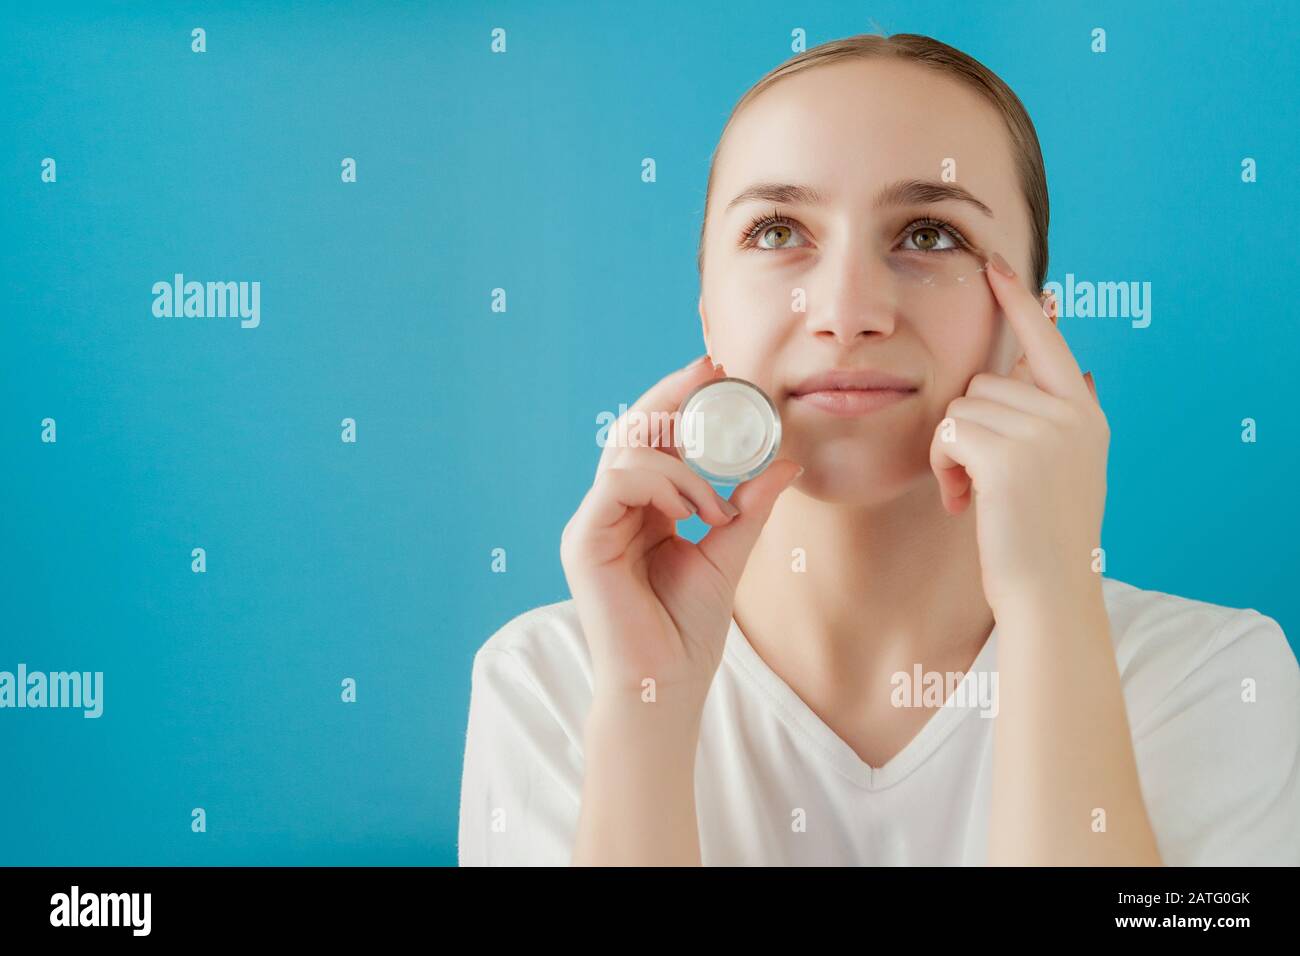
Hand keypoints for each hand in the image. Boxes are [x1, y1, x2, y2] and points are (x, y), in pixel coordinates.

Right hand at [561, 354, 802, 708]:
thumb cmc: (688, 631)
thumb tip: (786, 463)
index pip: (653, 439)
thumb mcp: (728, 554)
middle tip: (713, 369)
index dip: (681, 401)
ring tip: (715, 504)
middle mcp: (609, 510)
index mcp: (637, 510)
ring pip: (627, 451)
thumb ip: (748, 508)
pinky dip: (664, 484)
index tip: (720, 373)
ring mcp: (592, 523)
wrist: (666, 686)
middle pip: (631, 430)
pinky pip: (619, 481)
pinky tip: (693, 511)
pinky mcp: (583, 540)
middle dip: (672, 395)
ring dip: (683, 464)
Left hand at [929, 255, 1107, 613]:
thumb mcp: (1064, 467)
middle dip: (968, 427)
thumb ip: (1054, 415)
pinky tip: (963, 503)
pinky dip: (943, 466)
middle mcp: (1071, 414)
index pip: (1048, 342)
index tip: (995, 265)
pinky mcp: (1008, 455)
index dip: (1019, 304)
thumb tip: (1052, 363)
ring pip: (961, 406)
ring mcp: (1043, 432)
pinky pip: (948, 431)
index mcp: (1085, 413)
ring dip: (952, 451)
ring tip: (976, 495)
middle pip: (986, 382)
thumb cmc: (1043, 538)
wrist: (1049, 593)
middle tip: (980, 481)